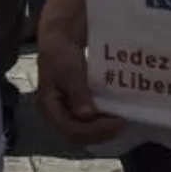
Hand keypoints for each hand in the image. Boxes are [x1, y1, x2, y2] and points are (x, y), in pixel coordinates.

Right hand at [35, 20, 126, 144]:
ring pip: (84, 131)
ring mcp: (66, 110)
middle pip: (77, 135)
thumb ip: (77, 91)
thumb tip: (87, 114)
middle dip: (100, 133)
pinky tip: (115, 115)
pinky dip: (102, 121)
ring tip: (121, 121)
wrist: (59, 36)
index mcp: (49, 106)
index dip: (94, 130)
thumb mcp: (68, 68)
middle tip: (122, 123)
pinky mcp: (75, 105)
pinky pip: (89, 121)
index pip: (70, 128)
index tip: (117, 121)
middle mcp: (56, 113)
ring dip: (102, 129)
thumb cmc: (60, 51)